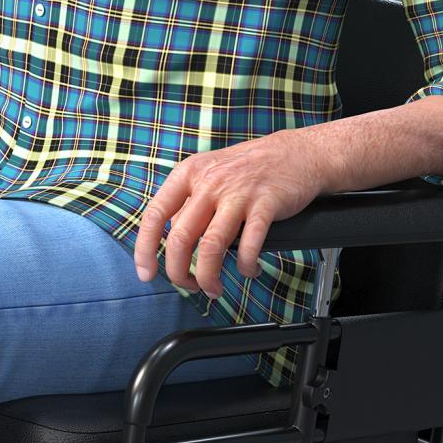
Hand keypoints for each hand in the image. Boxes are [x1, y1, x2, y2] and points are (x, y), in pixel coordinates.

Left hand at [133, 131, 330, 297]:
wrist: (297, 153)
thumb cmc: (249, 167)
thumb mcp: (209, 173)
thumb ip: (188, 203)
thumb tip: (170, 239)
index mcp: (189, 174)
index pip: (155, 216)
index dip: (145, 249)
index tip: (146, 272)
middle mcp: (210, 183)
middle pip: (181, 239)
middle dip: (179, 273)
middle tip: (189, 286)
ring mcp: (238, 193)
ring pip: (211, 247)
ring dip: (209, 277)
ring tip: (213, 289)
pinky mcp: (265, 205)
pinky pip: (248, 246)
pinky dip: (245, 267)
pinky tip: (248, 270)